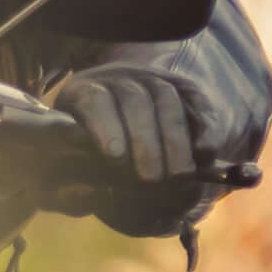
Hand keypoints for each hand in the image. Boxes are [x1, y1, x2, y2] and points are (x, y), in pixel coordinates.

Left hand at [46, 59, 238, 217]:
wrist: (125, 140)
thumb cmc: (86, 166)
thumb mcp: (68, 178)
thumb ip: (67, 192)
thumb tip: (84, 193)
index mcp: (81, 94)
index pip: (92, 100)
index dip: (103, 127)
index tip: (114, 158)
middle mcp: (116, 79)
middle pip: (133, 99)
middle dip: (144, 141)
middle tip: (149, 180)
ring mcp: (151, 79)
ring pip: (166, 98)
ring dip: (174, 139)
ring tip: (178, 176)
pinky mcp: (182, 86)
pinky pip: (195, 99)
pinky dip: (203, 125)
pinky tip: (204, 153)